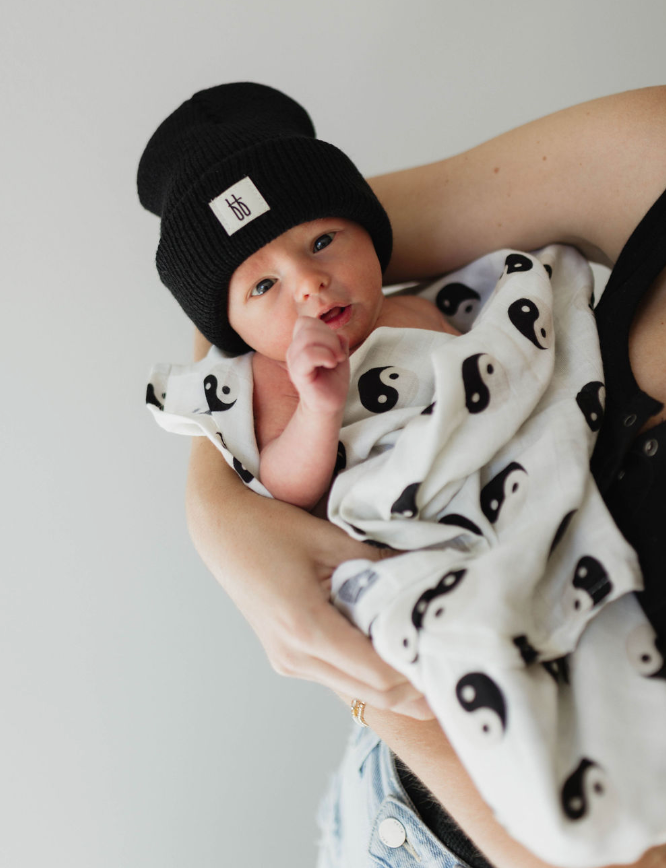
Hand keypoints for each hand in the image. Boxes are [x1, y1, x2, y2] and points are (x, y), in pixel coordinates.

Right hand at [187, 438, 432, 719]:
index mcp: (306, 630)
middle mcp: (295, 658)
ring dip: (392, 682)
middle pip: (371, 693)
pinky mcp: (286, 656)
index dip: (417, 674)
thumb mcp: (330, 539)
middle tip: (454, 674)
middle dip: (414, 689)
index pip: (378, 673)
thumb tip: (427, 571)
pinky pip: (338, 674)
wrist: (221, 531)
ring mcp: (288, 662)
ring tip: (429, 662)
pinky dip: (368, 671)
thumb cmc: (270, 528)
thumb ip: (381, 562)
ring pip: (356, 688)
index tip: (452, 660)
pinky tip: (391, 653)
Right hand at [286, 316, 349, 413]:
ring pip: (307, 337)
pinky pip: (307, 355)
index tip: (336, 347)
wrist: (329, 404)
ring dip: (329, 346)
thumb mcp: (338, 355)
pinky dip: (324, 355)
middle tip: (339, 355)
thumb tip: (340, 334)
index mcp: (301, 344)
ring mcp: (294, 362)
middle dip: (330, 336)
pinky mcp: (298, 374)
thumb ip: (338, 341)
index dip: (324, 328)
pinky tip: (331, 364)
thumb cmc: (332, 381)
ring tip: (335, 360)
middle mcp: (294, 350)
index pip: (306, 322)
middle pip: (307, 325)